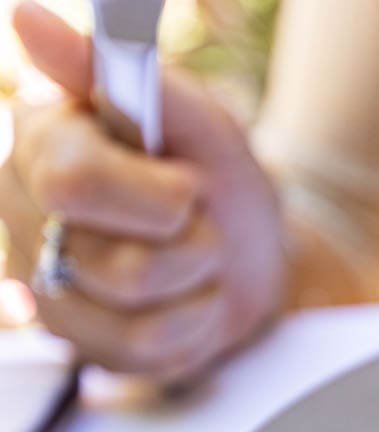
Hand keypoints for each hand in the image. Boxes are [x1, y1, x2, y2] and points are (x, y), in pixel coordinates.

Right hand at [0, 1, 283, 382]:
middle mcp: (23, 212)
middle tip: (196, 222)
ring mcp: (45, 284)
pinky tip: (189, 298)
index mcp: (42, 140)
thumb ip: (121, 72)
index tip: (192, 187)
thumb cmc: (216, 177)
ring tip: (196, 258)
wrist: (255, 251)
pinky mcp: (78, 340)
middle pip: (117, 263)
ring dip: (196, 282)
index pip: (74, 184)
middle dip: (189, 244)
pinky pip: (147, 350)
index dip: (158, 199)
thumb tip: (26, 18)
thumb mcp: (195, 121)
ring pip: (137, 311)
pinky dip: (193, 324)